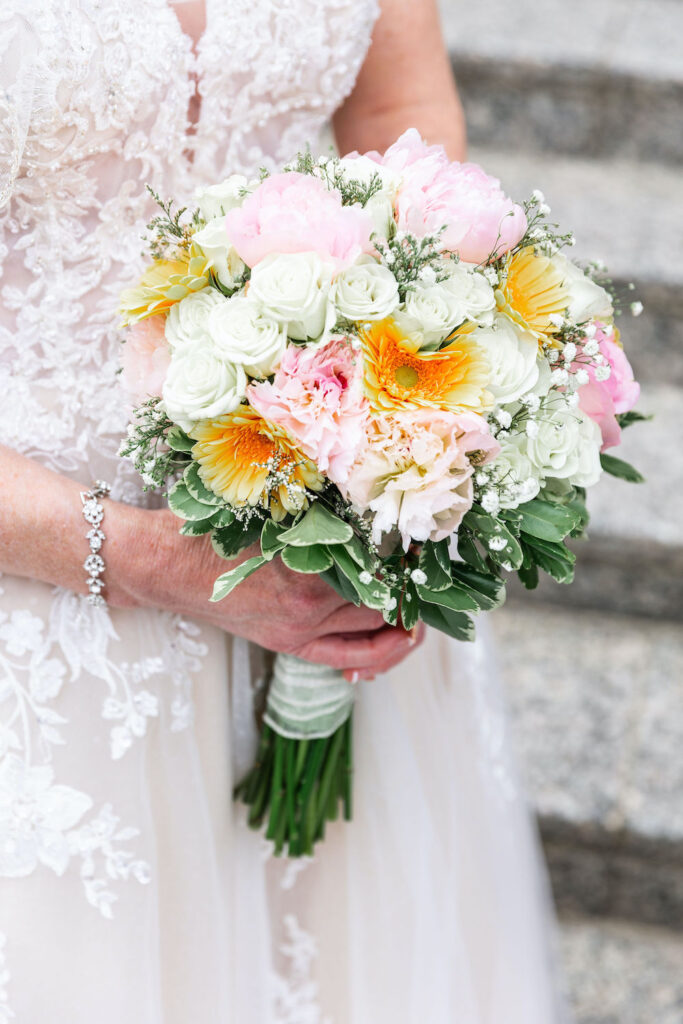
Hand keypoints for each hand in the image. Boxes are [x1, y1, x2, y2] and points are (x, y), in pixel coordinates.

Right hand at [110, 505, 421, 677]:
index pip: (383, 570)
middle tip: (436, 568)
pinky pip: (346, 658)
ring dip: (405, 620)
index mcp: (306, 570)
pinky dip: (376, 655)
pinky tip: (393, 642)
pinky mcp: (288, 645)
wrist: (162, 564)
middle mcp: (308, 609)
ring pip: (374, 636)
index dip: (414, 557)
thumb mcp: (268, 503)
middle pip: (387, 606)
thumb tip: (372, 496)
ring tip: (423, 600)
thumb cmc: (210, 524)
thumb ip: (319, 506)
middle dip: (417, 588)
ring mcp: (298, 633)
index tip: (433, 541)